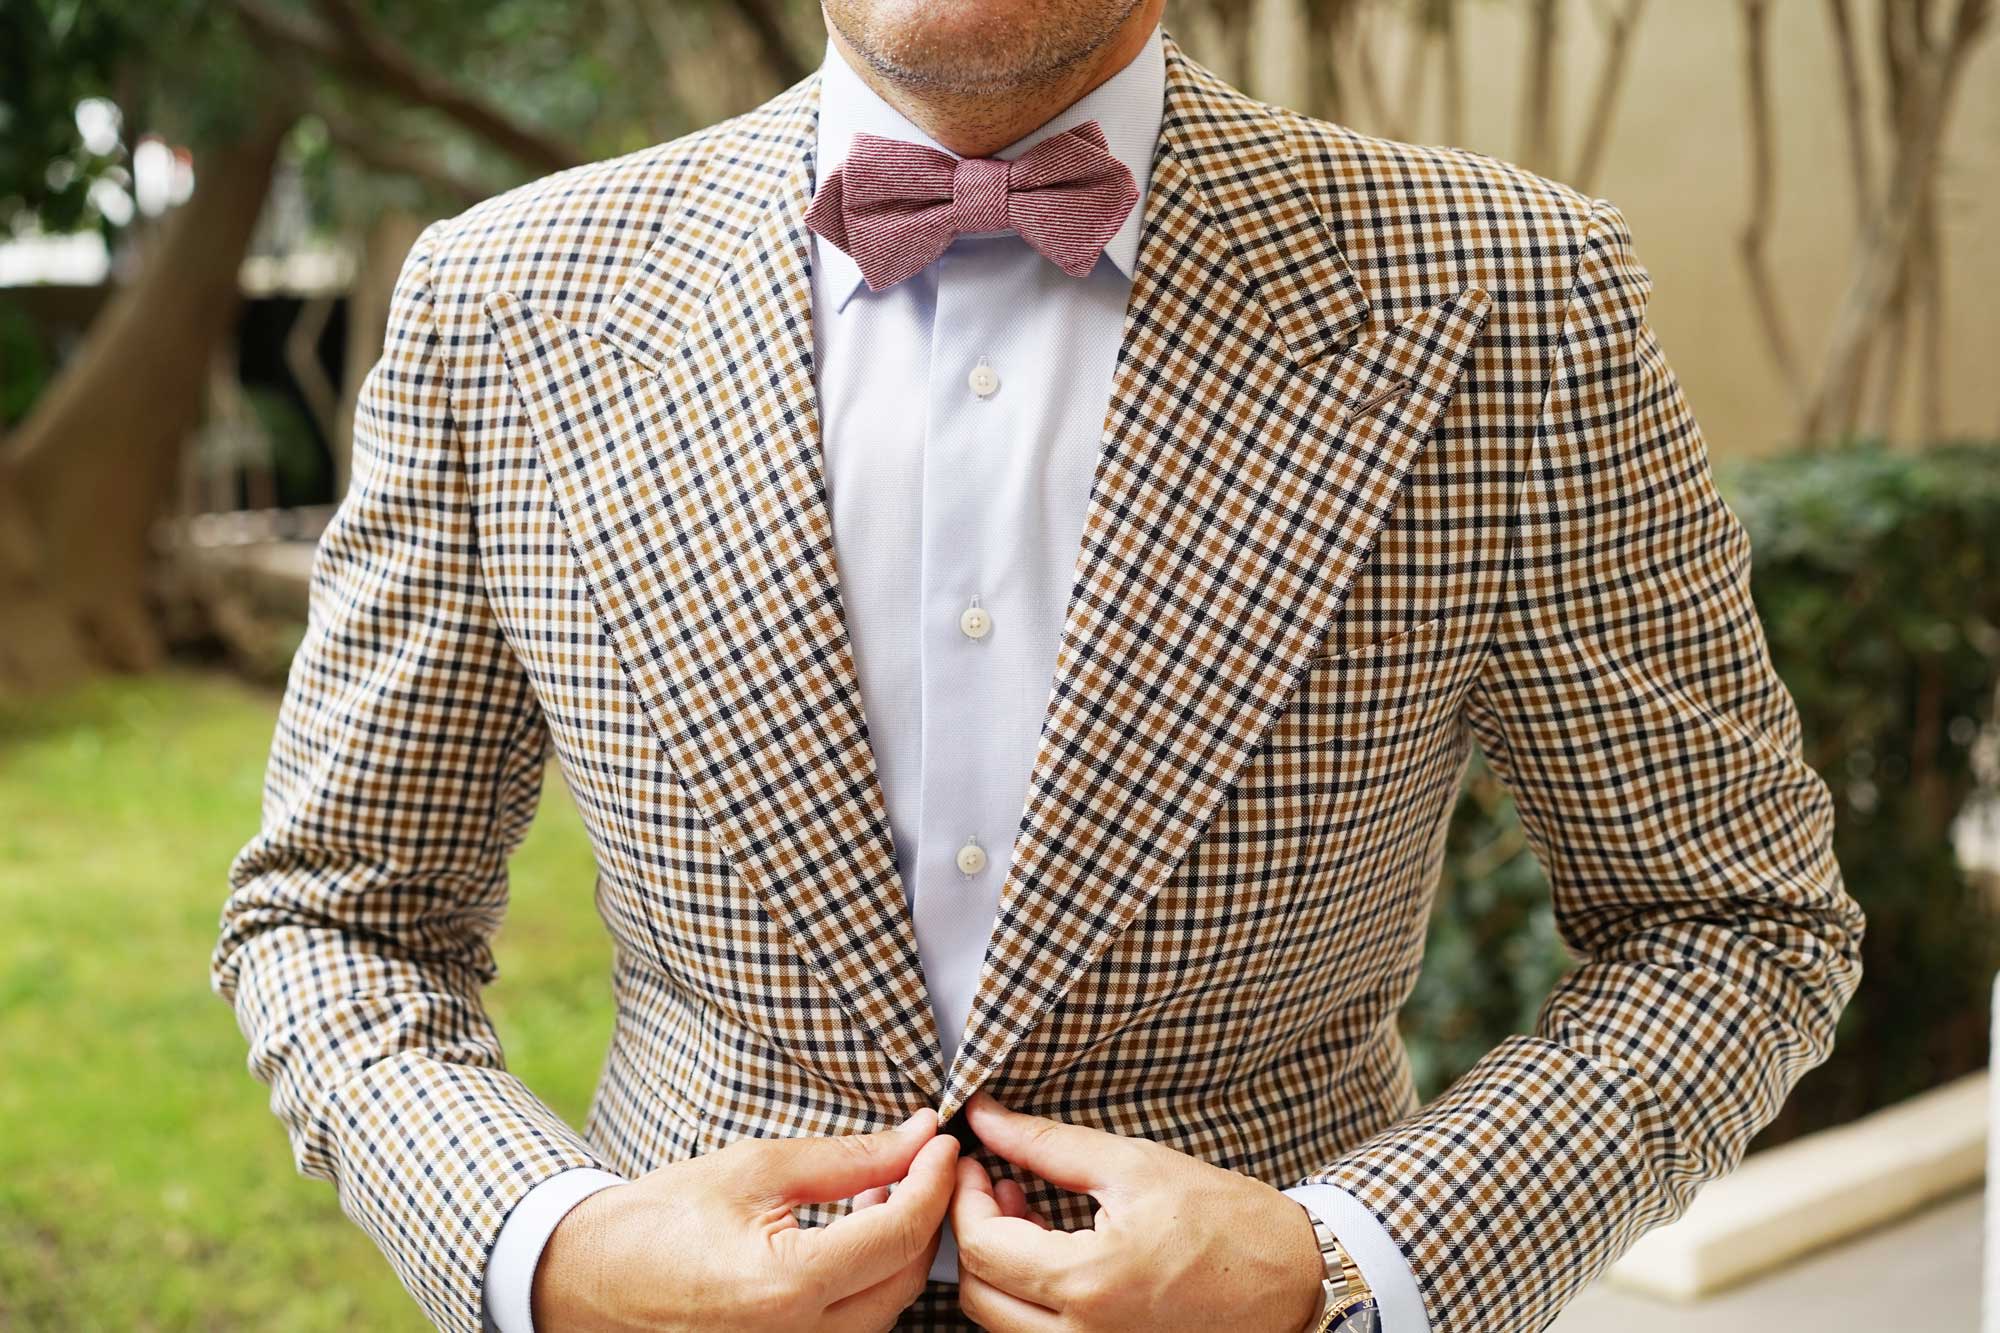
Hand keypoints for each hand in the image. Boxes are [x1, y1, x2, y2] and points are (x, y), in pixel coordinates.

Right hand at [531, 1107, 958, 1331]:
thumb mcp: (757, 1169)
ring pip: (887, 1309)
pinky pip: (855, 1327)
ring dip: (901, 1251)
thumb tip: (918, 1137)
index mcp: (787, 1287)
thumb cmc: (662, 1219)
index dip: (933, 1180)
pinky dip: (871, 1282)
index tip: (941, 1141)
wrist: (588, 1279)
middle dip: (926, 1216)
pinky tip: (858, 1236)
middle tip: (921, 1161)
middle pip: (907, 1280)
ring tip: (886, 1191)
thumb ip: (849, 1159)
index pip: (899, 1233)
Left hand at [945, 1092, 1325, 1332]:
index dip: (964, 1198)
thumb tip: (985, 1118)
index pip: (982, 1247)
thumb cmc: (1225, 1221)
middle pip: (978, 1294)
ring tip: (1028, 1212)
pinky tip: (1053, 1250)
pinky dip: (1027, 1295)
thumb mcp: (1133, 1165)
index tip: (976, 1162)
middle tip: (997, 1183)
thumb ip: (1047, 1144)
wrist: (1293, 1281)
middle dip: (974, 1232)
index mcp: (1089, 1283)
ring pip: (1001, 1321)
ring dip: (998, 1267)